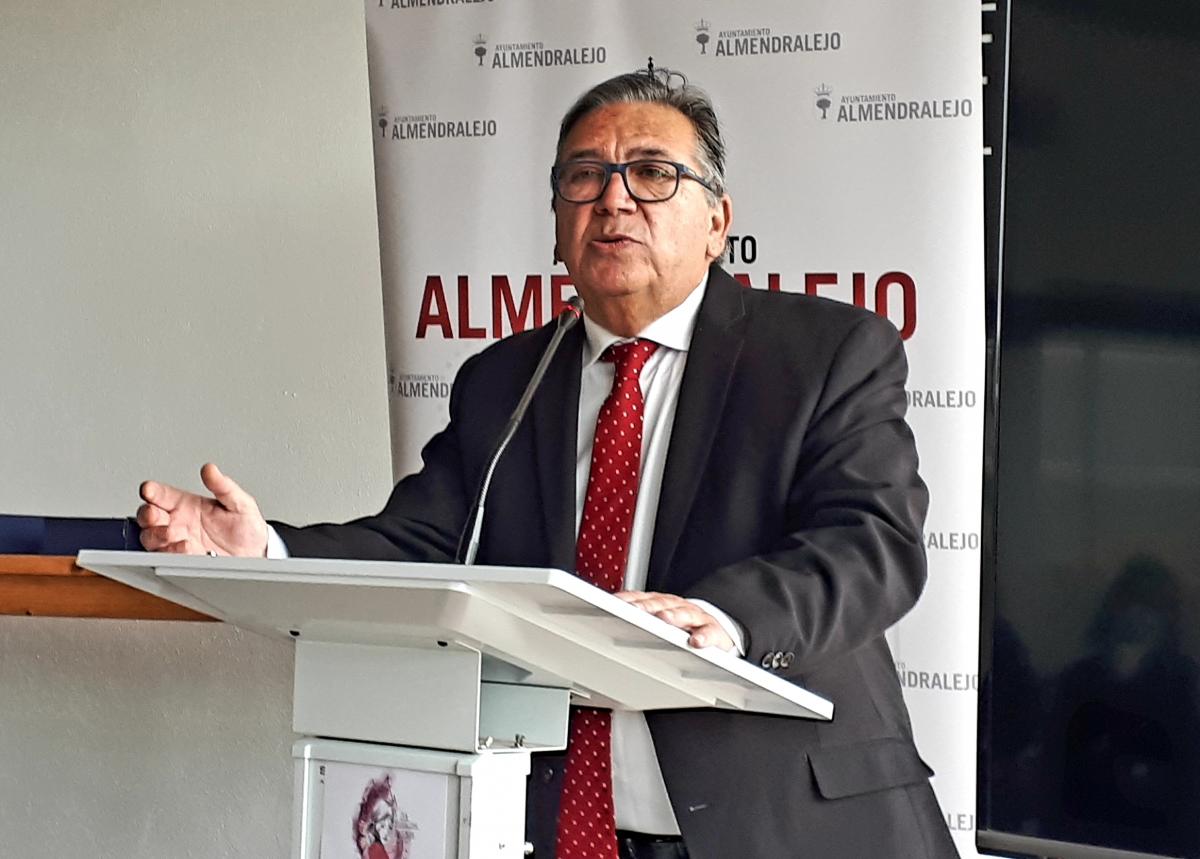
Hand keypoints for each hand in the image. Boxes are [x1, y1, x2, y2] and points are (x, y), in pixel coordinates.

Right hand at [137, 462, 268, 556]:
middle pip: (148, 516)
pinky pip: (167, 557)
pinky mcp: (182, 560)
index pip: (161, 494)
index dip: (151, 491)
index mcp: (186, 504)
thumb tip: (210, 470)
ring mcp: (177, 542)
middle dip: (148, 515)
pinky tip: (186, 547)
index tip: (148, 489)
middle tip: (156, 516)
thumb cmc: (246, 527)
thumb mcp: (239, 503)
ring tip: (176, 535)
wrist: (255, 553)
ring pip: (151, 538)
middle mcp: (177, 522)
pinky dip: (172, 553)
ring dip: (158, 536)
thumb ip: (223, 486)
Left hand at [615, 591, 734, 650]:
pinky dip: (704, 636)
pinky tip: (696, 642)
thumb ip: (636, 623)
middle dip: (646, 607)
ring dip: (674, 616)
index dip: (627, 600)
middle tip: (634, 610)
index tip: (612, 603)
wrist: (713, 630)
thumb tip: (600, 629)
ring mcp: (695, 616)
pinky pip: (709, 632)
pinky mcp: (713, 630)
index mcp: (659, 603)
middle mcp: (675, 606)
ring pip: (684, 613)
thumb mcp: (657, 623)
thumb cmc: (679, 628)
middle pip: (660, 603)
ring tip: (664, 619)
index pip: (640, 598)